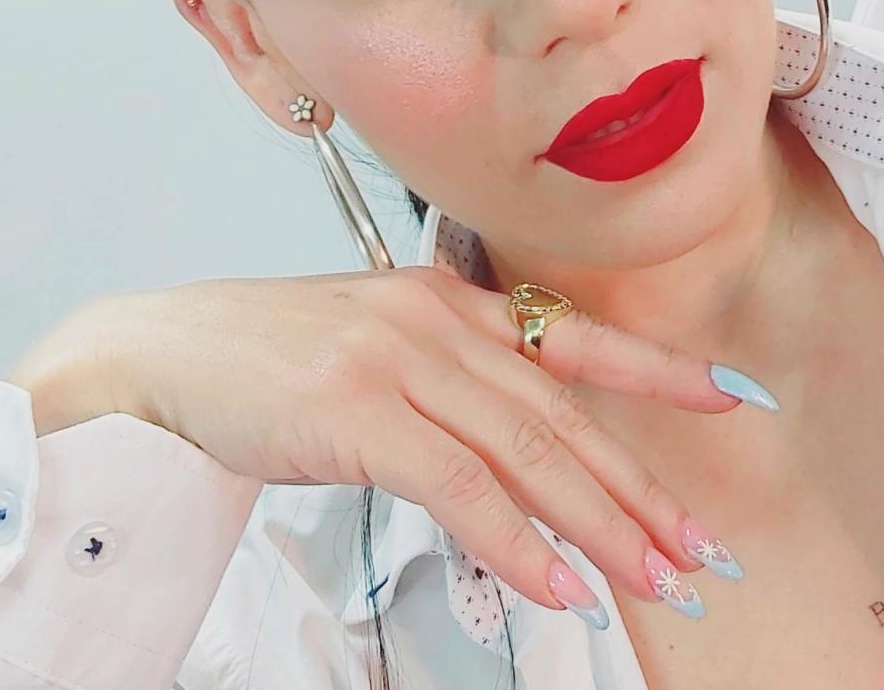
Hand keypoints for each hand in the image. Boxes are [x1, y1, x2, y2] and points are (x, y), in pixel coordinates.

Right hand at [10, 269, 763, 616]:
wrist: (152, 356)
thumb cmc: (252, 363)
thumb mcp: (365, 349)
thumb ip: (440, 383)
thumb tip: (509, 456)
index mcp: (444, 300)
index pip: (574, 337)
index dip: (658, 370)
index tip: (732, 399)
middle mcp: (436, 319)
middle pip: (565, 413)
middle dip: (640, 488)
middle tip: (696, 547)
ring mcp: (400, 359)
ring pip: (530, 451)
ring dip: (600, 525)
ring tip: (651, 578)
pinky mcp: (361, 410)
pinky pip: (462, 486)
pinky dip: (519, 540)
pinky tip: (558, 583)